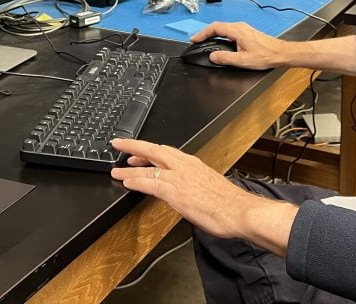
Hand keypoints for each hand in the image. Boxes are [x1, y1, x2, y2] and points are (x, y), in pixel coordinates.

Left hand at [110, 138, 296, 254]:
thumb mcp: (208, 186)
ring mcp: (180, 178)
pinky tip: (126, 182)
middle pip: (154, 150)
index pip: (166, 151)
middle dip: (134, 146)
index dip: (149, 150)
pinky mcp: (176, 192)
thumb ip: (193, 184)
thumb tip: (185, 189)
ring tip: (115, 169)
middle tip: (118, 144)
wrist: (241, 211)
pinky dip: (137, 181)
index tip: (137, 151)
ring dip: (129, 167)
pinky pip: (151, 183)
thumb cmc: (229, 204)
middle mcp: (185, 166)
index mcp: (193, 164)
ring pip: (149, 167)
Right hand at [189, 22, 290, 69]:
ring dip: (213, 34)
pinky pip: (229, 31)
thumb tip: (212, 56)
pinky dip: (221, 35)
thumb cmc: (265, 56)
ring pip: (224, 28)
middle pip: (218, 26)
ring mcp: (244, 28)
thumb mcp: (243, 61)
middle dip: (205, 33)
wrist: (280, 53)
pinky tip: (220, 42)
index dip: (202, 33)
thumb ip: (225, 58)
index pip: (215, 28)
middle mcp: (240, 26)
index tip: (194, 39)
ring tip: (205, 41)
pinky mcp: (247, 32)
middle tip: (197, 41)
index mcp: (237, 31)